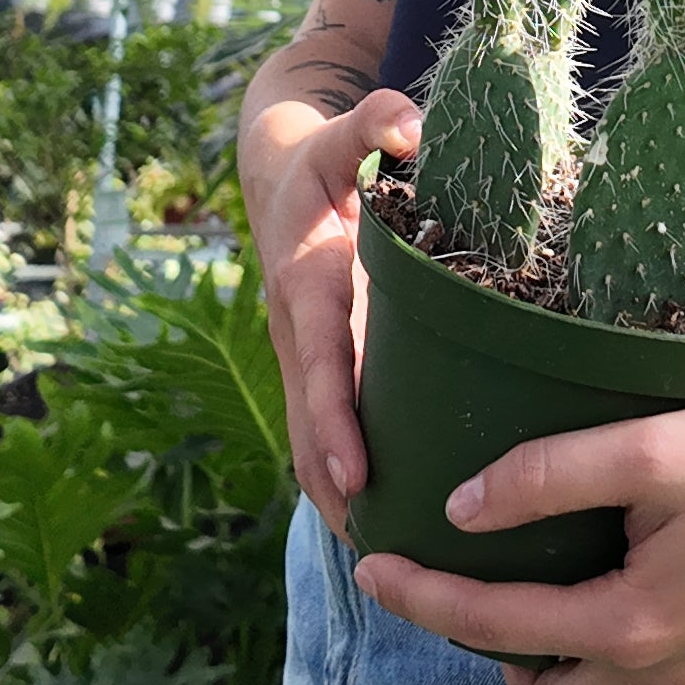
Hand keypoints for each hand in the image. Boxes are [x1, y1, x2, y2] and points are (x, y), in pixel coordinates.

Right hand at [243, 90, 419, 535]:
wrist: (274, 175)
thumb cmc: (318, 161)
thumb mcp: (340, 136)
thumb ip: (372, 123)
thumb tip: (410, 121)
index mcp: (307, 287)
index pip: (320, 363)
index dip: (333, 421)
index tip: (356, 474)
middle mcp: (300, 334)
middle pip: (308, 427)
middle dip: (336, 490)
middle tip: (381, 553)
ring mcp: (307, 358)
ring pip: (313, 441)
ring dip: (340, 499)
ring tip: (389, 563)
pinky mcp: (322, 368)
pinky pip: (328, 431)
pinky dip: (347, 480)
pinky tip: (390, 528)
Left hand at [351, 376, 684, 684]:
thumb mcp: (649, 449)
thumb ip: (548, 476)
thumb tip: (461, 508)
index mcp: (629, 628)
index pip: (493, 627)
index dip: (420, 597)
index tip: (370, 567)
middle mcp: (661, 675)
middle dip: (489, 655)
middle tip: (470, 583)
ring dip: (549, 658)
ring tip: (536, 580)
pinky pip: (639, 683)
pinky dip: (602, 649)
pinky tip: (608, 580)